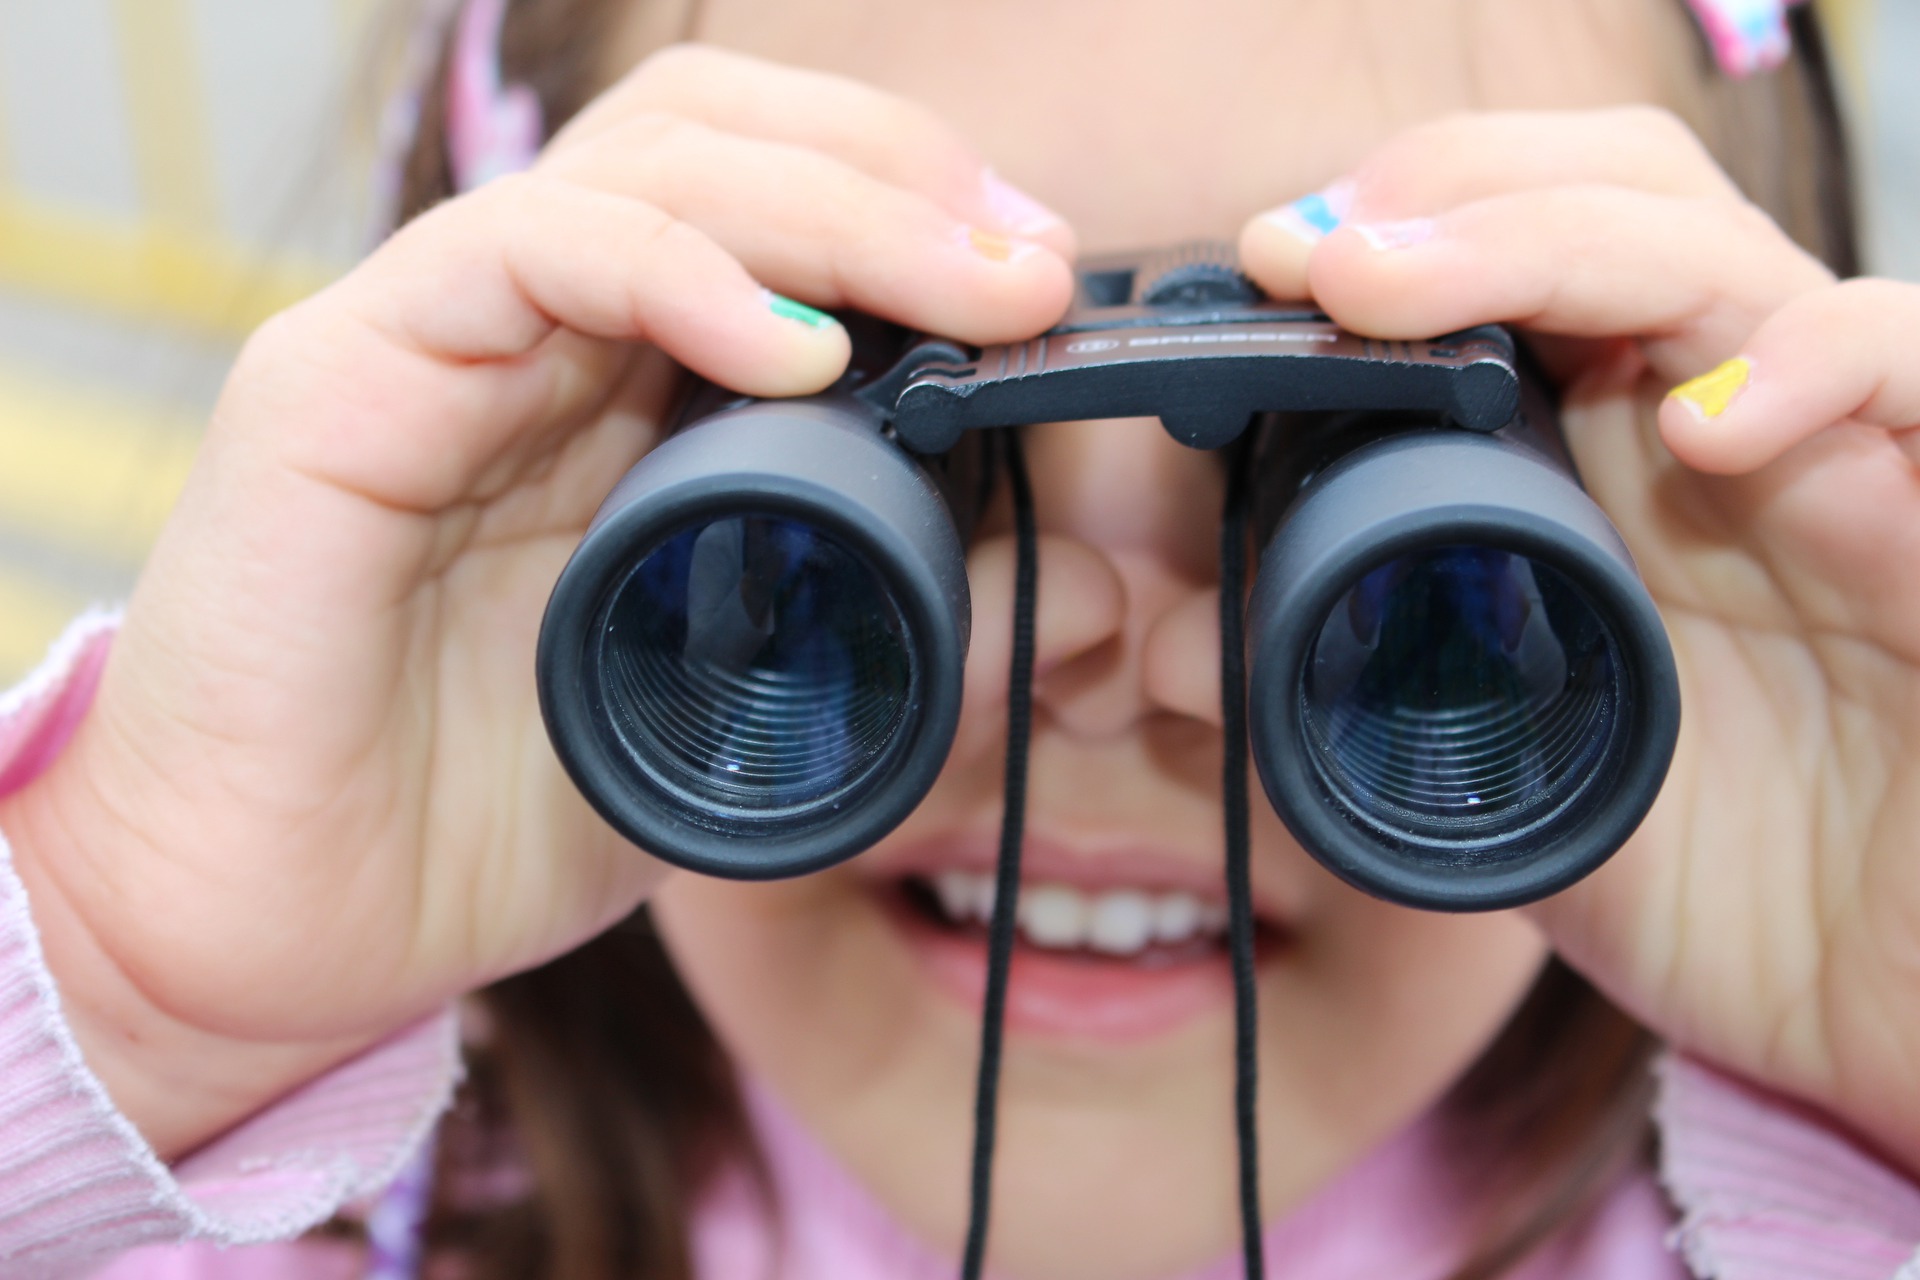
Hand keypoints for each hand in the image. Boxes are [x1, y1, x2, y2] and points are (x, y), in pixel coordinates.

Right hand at [0, 44, 1073, 1159]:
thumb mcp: (747, 722)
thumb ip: (905, 648)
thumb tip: (1088, 599)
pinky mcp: (343, 378)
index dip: (920, 215)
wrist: (283, 927)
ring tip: (965, 286)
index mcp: (623, 387)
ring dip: (832, 202)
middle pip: (727, 140)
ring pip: (644, 162)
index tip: (1043, 294)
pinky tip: (797, 352)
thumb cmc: (492, 817)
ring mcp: (439, 338)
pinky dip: (679, 273)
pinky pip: (523, 254)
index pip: (777, 208)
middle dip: (904, 177)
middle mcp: (536, 332)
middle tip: (1031, 271)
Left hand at [1241, 107, 1919, 1171]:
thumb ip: (1360, 723)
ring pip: (1728, 255)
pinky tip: (1702, 427)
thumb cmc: (1730, 893)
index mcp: (1610, 471)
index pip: (1520, 271)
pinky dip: (1819, 360)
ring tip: (1394, 284)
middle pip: (1611, 207)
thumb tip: (1174, 651)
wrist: (1894, 1002)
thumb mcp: (1512, 801)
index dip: (1396, 238)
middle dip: (1450, 193)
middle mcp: (1717, 437)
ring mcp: (1837, 465)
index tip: (1270, 267)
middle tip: (1314, 254)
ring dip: (1554, 237)